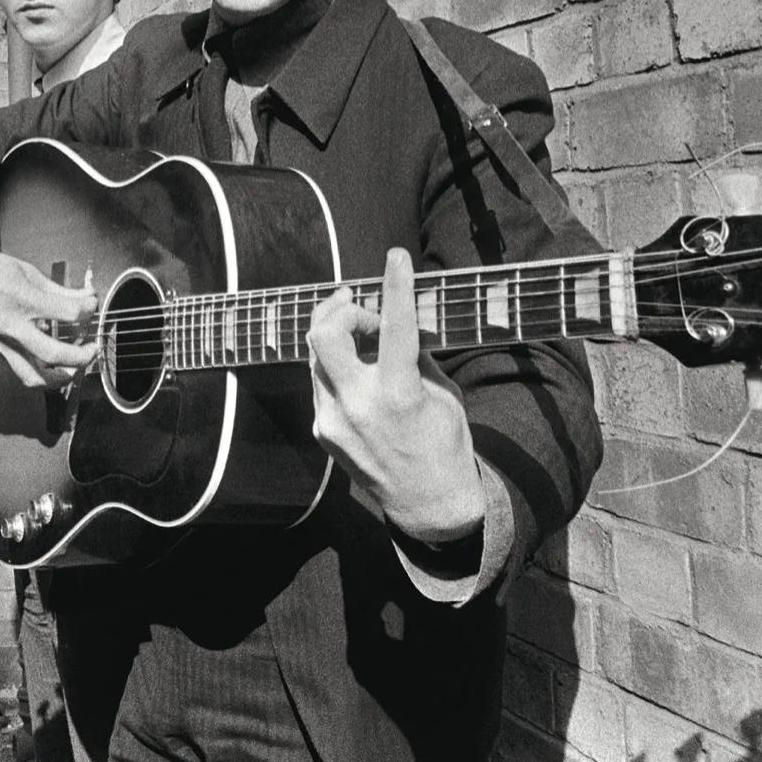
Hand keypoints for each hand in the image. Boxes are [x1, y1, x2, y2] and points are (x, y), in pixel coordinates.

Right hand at [0, 220, 96, 389]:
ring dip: (60, 378)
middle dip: (82, 356)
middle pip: (55, 354)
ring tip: (74, 367)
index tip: (91, 304)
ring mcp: (0, 342)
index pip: (68, 312)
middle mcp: (11, 325)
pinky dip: (40, 371)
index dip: (88, 308)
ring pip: (34, 377)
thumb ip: (58, 289)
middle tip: (92, 348)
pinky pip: (20, 370)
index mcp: (21, 299)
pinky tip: (50, 359)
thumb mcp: (26, 271)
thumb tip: (85, 297)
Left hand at [306, 248, 485, 540]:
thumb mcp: (443, 393)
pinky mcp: (322, 432)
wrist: (428, 504)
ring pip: (317, 357)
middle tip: (358, 302)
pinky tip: (360, 375)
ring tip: (365, 338)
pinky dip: (339, 369)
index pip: (393, 326)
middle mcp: (358, 405)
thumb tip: (397, 317)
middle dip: (339, 309)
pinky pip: (322, 384)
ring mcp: (333, 420)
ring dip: (338, 337)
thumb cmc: (444, 443)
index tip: (396, 256)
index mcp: (398, 394)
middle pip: (323, 334)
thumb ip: (416, 354)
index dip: (395, 285)